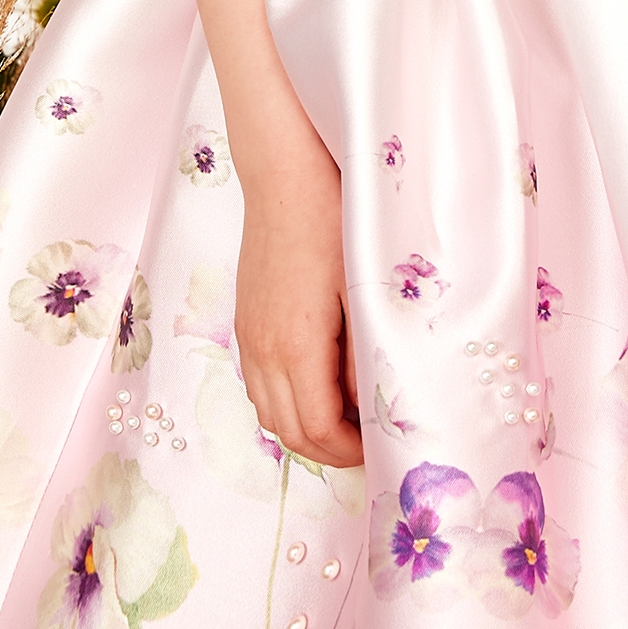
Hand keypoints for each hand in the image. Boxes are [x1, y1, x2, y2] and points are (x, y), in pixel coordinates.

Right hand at [230, 109, 363, 470]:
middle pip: (289, 433)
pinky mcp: (245, 323)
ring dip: (306, 428)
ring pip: (269, 414)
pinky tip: (321, 382)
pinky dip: (287, 402)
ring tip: (349, 416)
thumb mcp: (364, 290)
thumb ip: (368, 353)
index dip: (351, 450)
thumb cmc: (333, 222)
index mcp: (295, 347)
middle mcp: (262, 351)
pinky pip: (259, 386)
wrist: (285, 177)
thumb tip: (378, 402)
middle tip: (370, 442)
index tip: (382, 445)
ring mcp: (248, 337)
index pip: (318, 430)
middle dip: (330, 450)